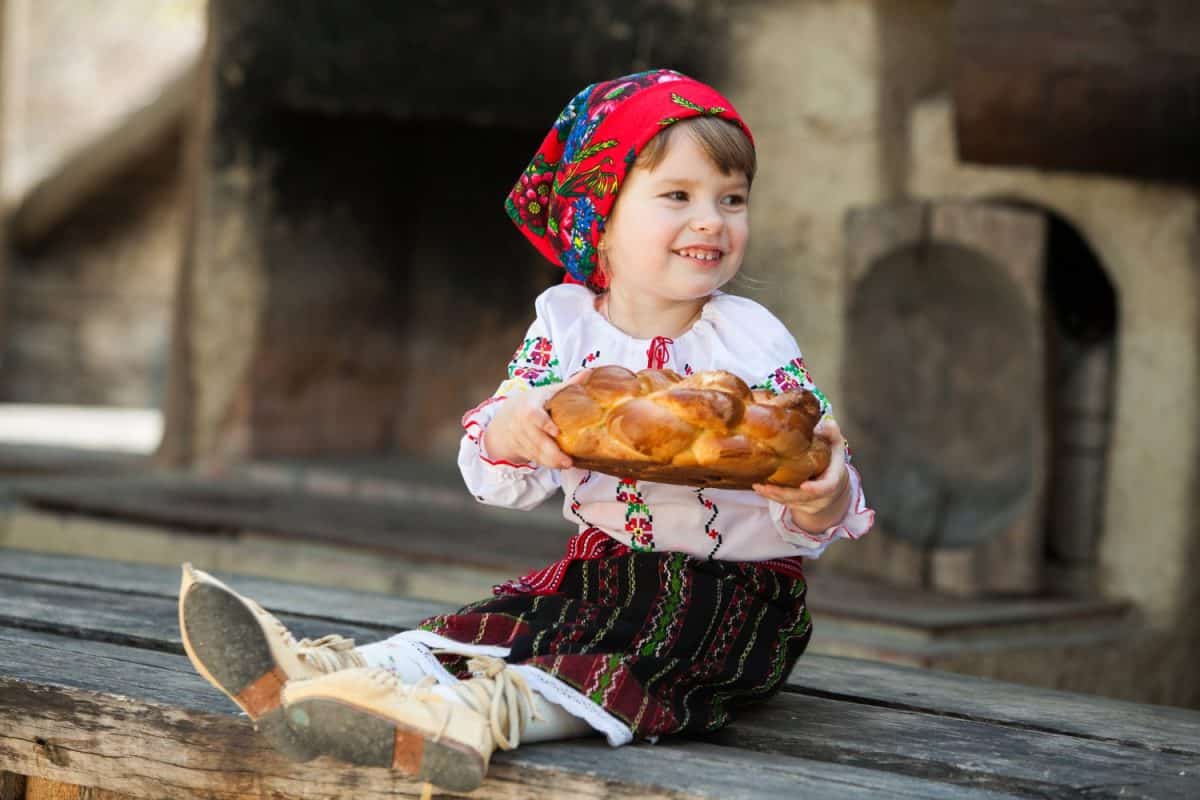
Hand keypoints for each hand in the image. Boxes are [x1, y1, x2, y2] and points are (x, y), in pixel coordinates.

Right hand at [482, 370, 592, 469]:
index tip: (557, 432)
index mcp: (529, 407)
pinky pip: (535, 459)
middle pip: (536, 441)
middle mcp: (522, 425)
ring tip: (568, 464)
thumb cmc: (532, 403)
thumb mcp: (547, 392)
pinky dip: (547, 464)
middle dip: (552, 453)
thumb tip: (590, 372)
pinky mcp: (522, 451)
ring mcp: (521, 439)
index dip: (544, 424)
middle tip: (568, 461)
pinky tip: (560, 465)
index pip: (534, 416)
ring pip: (535, 453)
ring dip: (551, 461)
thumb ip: (568, 385)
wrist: (504, 419)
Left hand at [752, 417, 850, 531]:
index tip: (804, 486)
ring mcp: (808, 503)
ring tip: (757, 486)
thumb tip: (825, 423)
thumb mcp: (835, 446)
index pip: (826, 487)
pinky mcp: (797, 505)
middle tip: (763, 486)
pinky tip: (759, 488)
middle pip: (801, 498)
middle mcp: (820, 496)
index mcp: (832, 480)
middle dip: (782, 494)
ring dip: (772, 495)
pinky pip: (784, 503)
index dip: (816, 488)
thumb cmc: (831, 462)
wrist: (832, 483)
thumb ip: (831, 434)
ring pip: (790, 502)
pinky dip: (771, 496)